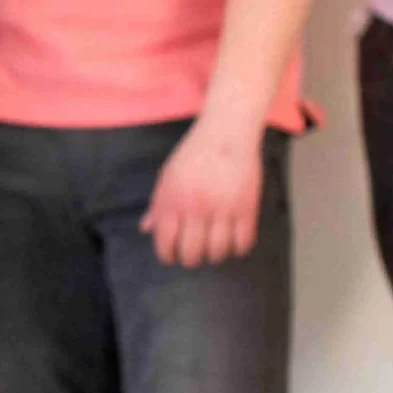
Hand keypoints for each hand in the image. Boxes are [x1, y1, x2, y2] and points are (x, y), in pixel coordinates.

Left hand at [143, 117, 264, 266]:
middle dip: (190, 260)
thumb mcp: (167, 177)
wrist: (226, 133)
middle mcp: (195, 207)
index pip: (165, 242)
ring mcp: (222, 208)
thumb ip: (157, 205)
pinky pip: (243, 242)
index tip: (171, 258)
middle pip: (192, 253)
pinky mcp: (247, 207)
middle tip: (194, 255)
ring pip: (218, 251)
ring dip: (214, 255)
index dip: (167, 256)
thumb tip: (145, 229)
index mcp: (172, 200)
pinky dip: (237, 248)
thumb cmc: (193, 156)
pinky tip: (233, 242)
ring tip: (214, 248)